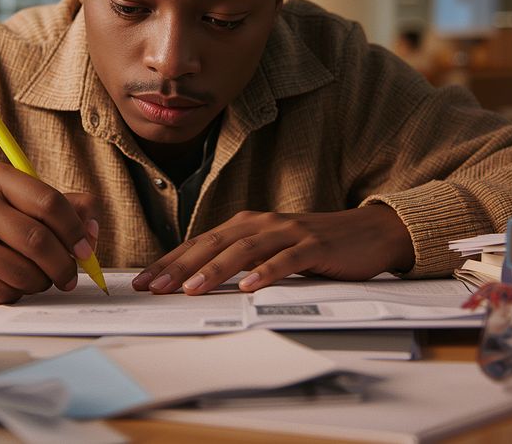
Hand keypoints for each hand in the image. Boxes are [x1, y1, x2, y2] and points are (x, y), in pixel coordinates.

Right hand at [0, 162, 99, 303]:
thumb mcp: (20, 203)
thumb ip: (64, 209)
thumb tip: (92, 230)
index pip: (49, 203)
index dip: (75, 231)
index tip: (86, 250)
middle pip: (38, 241)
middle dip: (63, 265)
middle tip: (69, 277)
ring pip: (22, 272)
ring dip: (39, 283)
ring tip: (36, 279)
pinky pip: (1, 292)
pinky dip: (15, 294)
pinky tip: (8, 284)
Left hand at [131, 205, 413, 294]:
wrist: (368, 232)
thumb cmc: (316, 245)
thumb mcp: (271, 250)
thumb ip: (240, 260)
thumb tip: (199, 280)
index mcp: (247, 224)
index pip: (199, 243)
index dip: (169, 261)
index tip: (144, 280)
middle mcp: (263, 223)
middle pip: (213, 244)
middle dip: (180, 266)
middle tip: (155, 286)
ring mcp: (288, 232)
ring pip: (244, 250)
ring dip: (214, 270)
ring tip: (191, 289)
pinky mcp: (314, 246)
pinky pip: (285, 259)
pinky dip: (265, 272)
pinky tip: (248, 286)